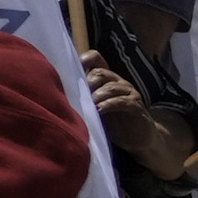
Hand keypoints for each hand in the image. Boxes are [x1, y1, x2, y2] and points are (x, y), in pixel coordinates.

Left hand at [83, 59, 196, 176]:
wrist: (137, 139)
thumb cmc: (113, 122)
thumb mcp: (95, 107)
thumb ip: (83, 96)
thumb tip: (60, 91)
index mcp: (106, 79)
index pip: (97, 59)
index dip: (86, 58)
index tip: (76, 65)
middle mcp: (118, 82)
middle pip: (100, 72)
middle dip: (88, 81)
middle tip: (79, 92)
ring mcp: (129, 93)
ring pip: (111, 86)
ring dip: (97, 94)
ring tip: (89, 103)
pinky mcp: (137, 106)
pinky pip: (122, 101)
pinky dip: (109, 104)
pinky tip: (100, 110)